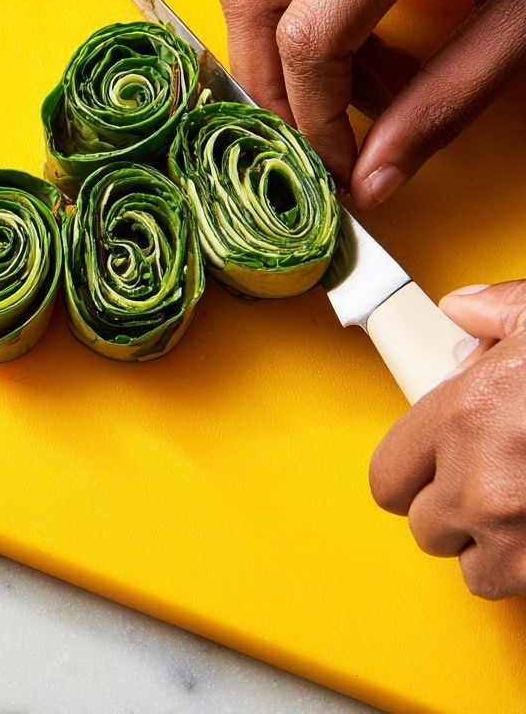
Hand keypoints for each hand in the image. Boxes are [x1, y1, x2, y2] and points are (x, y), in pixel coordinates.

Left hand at [369, 280, 525, 598]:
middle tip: (485, 481)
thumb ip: (495, 311)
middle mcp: (481, 485)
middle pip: (426, 529)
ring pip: (476, 570)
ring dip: (492, 547)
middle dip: (451, 510)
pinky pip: (522, 589)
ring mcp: (520, 537)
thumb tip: (463, 310)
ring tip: (520, 511)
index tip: (431, 464)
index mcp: (463, 417)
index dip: (409, 473)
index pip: (387, 478)